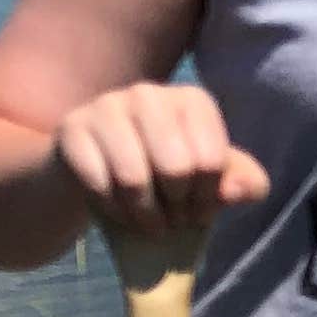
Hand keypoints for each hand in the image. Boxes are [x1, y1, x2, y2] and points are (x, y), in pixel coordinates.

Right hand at [52, 83, 269, 239]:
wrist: (92, 176)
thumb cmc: (161, 178)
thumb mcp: (208, 182)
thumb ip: (243, 184)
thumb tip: (235, 192)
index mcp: (192, 100)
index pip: (212, 161)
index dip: (208, 199)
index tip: (197, 212)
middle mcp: (149, 93)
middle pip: (177, 168)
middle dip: (177, 208)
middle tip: (172, 220)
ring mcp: (107, 106)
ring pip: (134, 177)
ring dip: (144, 215)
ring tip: (149, 224)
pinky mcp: (72, 128)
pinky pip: (98, 183)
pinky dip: (113, 210)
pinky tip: (118, 213)